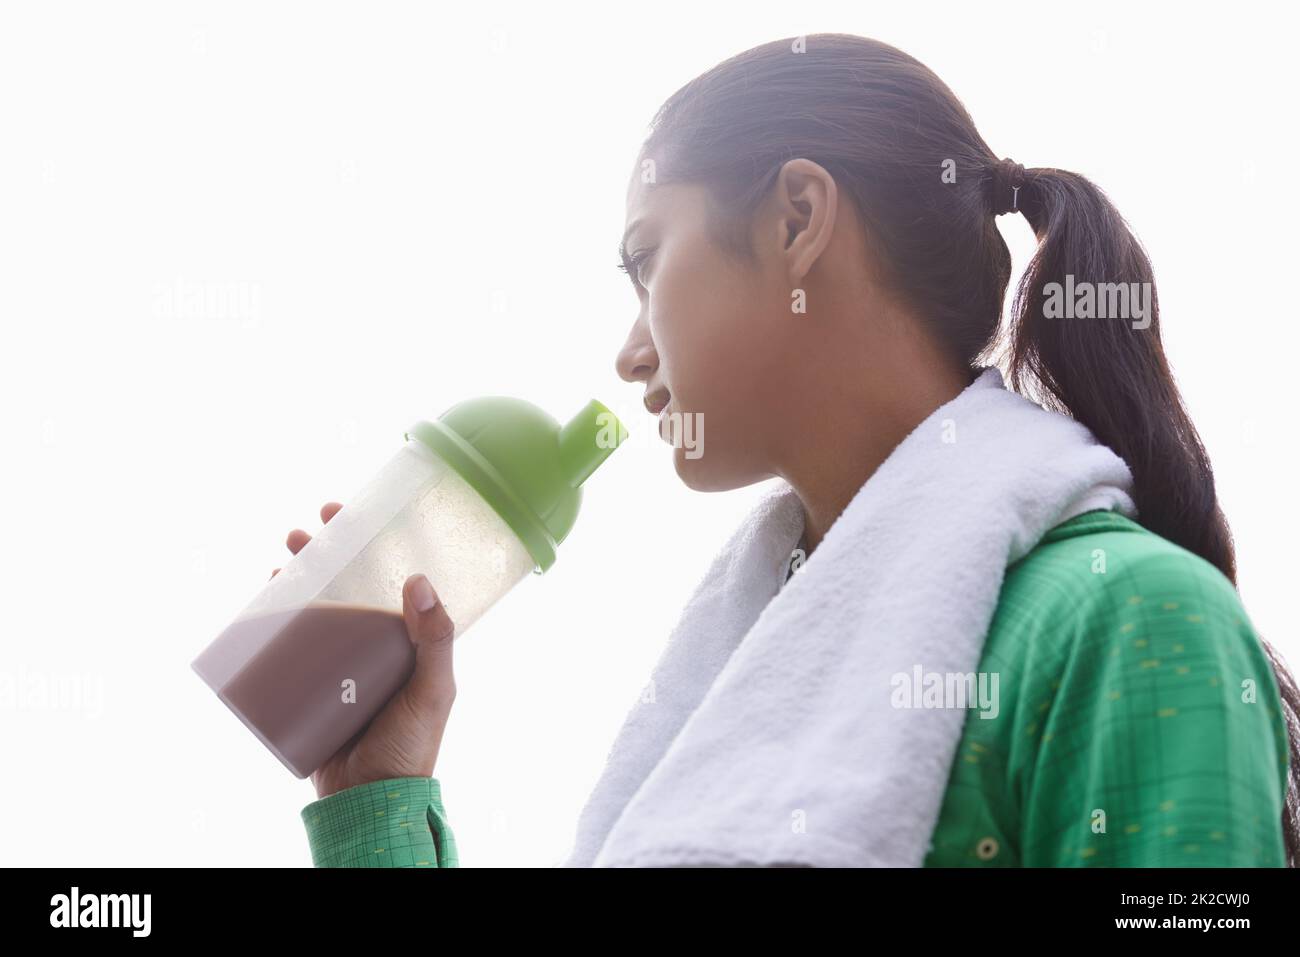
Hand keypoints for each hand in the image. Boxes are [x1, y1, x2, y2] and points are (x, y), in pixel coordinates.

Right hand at [273, 502, 457, 798]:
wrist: (369, 801)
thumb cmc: (411, 746)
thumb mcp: (432, 689)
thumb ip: (435, 640)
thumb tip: (418, 580)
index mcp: (406, 640)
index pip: (389, 578)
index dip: (371, 543)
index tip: (351, 512)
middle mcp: (373, 645)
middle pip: (346, 586)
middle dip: (325, 554)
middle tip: (304, 531)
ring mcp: (339, 665)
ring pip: (315, 610)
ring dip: (297, 580)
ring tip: (281, 559)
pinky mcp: (310, 688)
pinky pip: (289, 647)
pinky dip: (274, 623)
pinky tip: (262, 604)